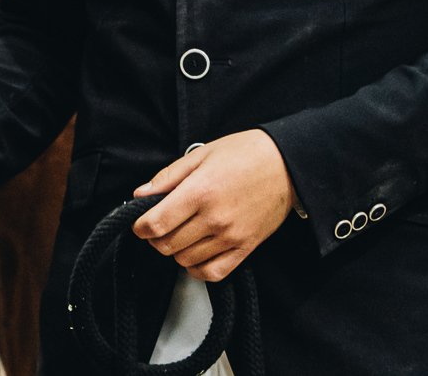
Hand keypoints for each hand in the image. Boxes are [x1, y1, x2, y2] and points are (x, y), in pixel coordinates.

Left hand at [131, 129, 293, 281]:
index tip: (139, 223)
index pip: (156, 223)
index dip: (140, 227)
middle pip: (167, 245)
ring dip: (176, 251)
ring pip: (186, 260)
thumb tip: (140, 194)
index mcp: (200, 191)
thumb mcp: (201, 154)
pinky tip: (196, 253)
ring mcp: (231, 236)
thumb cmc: (244, 154)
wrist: (287, 165)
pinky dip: (197, 268)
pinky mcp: (246, 248)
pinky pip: (213, 273)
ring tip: (181, 234)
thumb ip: (168, 177)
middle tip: (160, 225)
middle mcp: (214, 218)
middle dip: (156, 238)